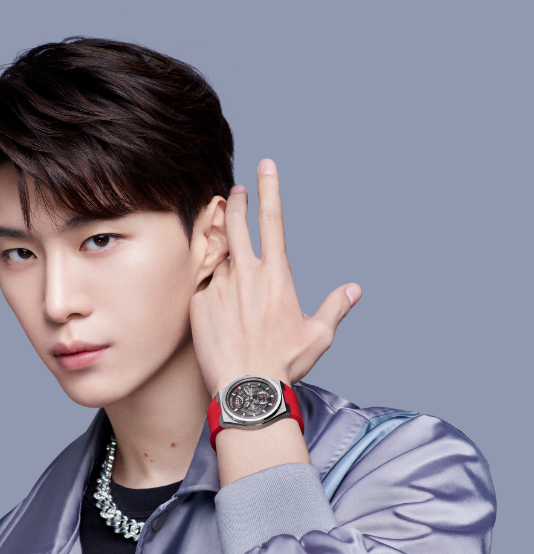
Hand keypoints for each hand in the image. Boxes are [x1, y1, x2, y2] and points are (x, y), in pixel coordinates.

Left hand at [190, 159, 360, 397]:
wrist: (247, 388)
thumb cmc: (284, 364)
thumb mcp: (318, 335)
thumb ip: (335, 307)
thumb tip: (354, 290)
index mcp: (276, 275)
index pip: (272, 220)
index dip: (269, 188)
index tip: (265, 165)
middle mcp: (245, 274)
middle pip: (237, 222)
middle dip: (237, 200)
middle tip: (235, 190)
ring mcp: (218, 287)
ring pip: (216, 251)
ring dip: (219, 239)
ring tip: (221, 236)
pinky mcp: (198, 303)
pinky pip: (201, 281)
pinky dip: (205, 276)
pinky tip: (209, 283)